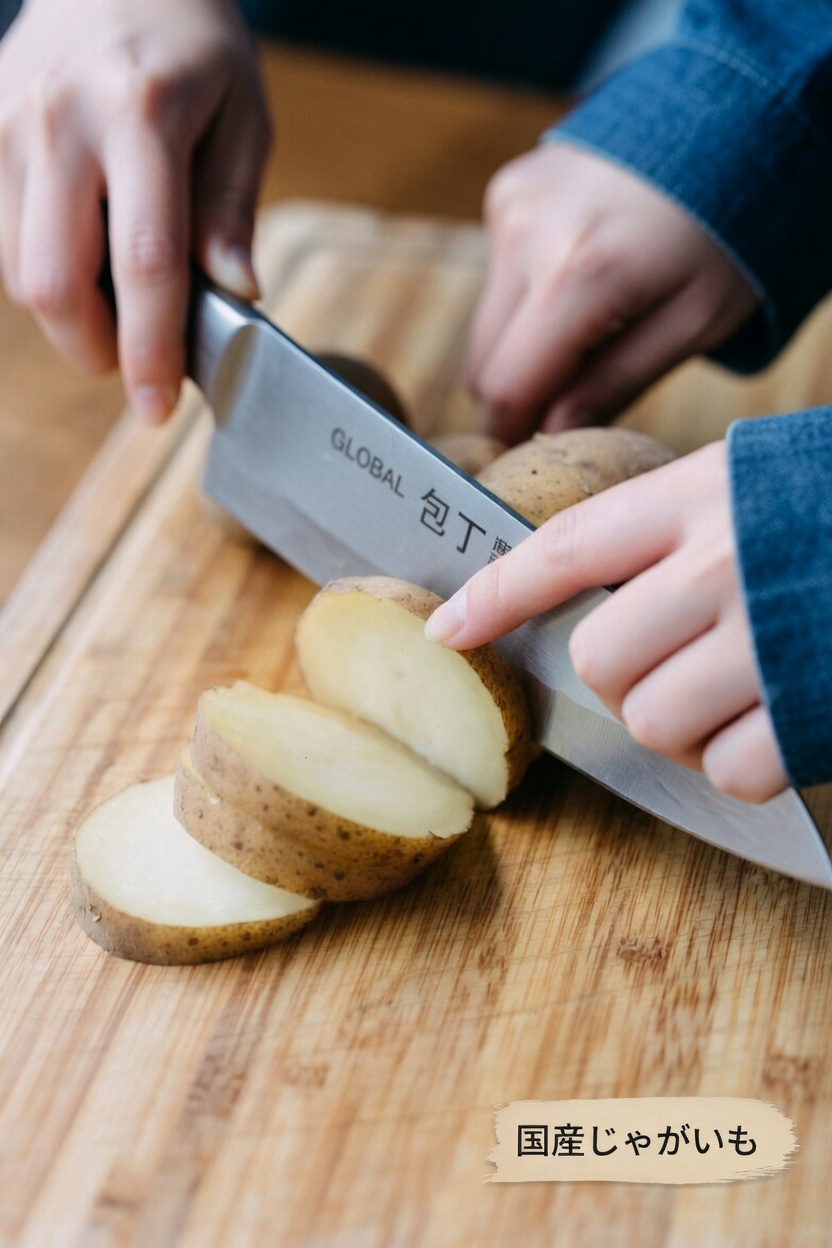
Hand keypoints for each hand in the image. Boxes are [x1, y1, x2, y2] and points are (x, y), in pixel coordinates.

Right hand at [0, 0, 270, 421]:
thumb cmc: (193, 51)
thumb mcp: (244, 119)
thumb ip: (232, 210)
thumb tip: (234, 294)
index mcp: (141, 115)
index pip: (143, 263)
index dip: (150, 349)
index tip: (158, 405)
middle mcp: (60, 120)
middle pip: (55, 284)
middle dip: (96, 350)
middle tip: (136, 364)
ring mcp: (7, 125)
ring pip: (20, 274)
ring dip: (71, 316)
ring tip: (120, 296)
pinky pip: (2, 242)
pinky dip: (46, 272)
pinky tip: (86, 249)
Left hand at [425, 442, 787, 802]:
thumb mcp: (749, 482)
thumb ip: (668, 529)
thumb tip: (582, 593)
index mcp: (698, 496)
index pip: (564, 550)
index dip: (497, 596)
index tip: (445, 631)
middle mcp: (720, 564)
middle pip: (598, 659)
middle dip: (623, 677)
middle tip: (676, 663)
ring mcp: (765, 639)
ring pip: (652, 721)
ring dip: (679, 726)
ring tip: (735, 693)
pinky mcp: (809, 707)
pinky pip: (727, 770)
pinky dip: (741, 765)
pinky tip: (777, 724)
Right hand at [467, 143, 758, 443]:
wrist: (728, 121)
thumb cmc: (727, 231)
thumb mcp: (695, 323)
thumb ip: (618, 383)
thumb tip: (552, 433)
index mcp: (579, 274)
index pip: (504, 387)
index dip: (510, 431)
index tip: (527, 453)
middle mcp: (529, 234)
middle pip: (483, 361)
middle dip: (520, 391)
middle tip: (569, 399)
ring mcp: (512, 208)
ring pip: (486, 323)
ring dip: (524, 344)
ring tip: (589, 329)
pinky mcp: (508, 193)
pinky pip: (499, 275)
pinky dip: (529, 295)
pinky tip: (580, 277)